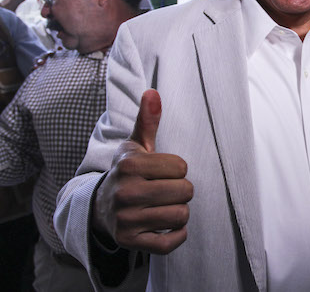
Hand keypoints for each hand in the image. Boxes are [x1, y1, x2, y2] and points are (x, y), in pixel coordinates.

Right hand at [92, 89, 193, 254]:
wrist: (98, 207)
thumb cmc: (127, 173)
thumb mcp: (135, 146)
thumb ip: (148, 120)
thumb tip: (153, 92)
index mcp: (129, 165)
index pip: (182, 167)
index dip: (177, 170)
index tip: (162, 172)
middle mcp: (125, 192)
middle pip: (185, 191)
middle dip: (181, 190)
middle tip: (165, 191)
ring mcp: (125, 219)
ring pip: (181, 215)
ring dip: (179, 212)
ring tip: (164, 206)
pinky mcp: (130, 242)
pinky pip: (170, 242)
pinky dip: (176, 235)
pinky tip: (166, 226)